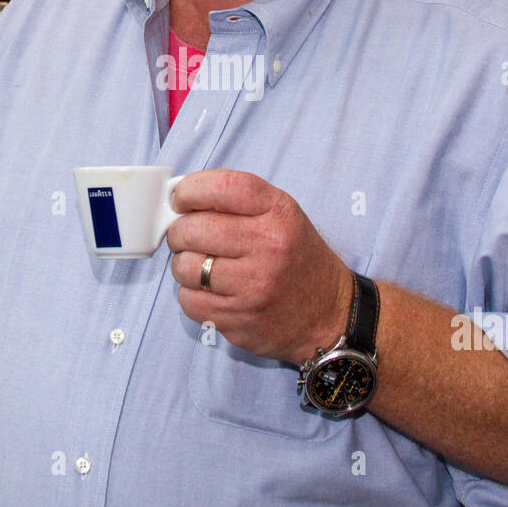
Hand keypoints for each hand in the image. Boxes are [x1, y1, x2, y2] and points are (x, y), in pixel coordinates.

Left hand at [167, 169, 351, 364]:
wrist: (328, 314)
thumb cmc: (297, 259)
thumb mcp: (283, 216)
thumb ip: (238, 202)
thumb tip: (180, 199)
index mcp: (279, 214)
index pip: (221, 187)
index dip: (190, 190)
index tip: (180, 198)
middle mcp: (268, 247)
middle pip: (193, 229)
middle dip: (179, 232)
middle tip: (186, 236)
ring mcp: (252, 287)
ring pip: (184, 267)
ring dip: (184, 265)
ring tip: (202, 266)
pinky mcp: (237, 319)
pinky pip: (188, 301)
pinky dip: (191, 295)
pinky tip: (211, 291)